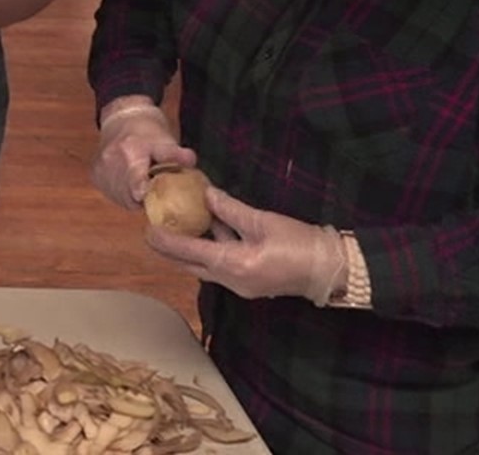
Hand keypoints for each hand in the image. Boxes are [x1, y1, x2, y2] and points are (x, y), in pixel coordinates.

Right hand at [90, 98, 194, 209]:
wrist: (121, 117)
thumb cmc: (145, 129)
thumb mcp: (164, 138)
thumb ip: (176, 154)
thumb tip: (190, 162)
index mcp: (129, 152)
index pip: (135, 182)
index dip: (144, 194)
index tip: (149, 197)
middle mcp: (111, 162)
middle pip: (128, 195)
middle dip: (144, 199)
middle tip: (155, 192)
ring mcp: (101, 169)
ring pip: (119, 197)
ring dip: (133, 199)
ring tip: (144, 188)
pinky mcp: (95, 174)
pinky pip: (111, 193)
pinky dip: (122, 195)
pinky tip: (131, 187)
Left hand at [145, 187, 346, 305]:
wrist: (331, 269)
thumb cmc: (300, 244)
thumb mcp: (263, 221)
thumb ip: (230, 209)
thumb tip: (206, 194)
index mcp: (233, 264)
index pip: (189, 252)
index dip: (166, 241)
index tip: (147, 230)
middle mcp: (232, 280)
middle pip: (191, 265)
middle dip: (171, 250)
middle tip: (153, 232)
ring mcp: (241, 285)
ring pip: (205, 267)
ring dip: (190, 251)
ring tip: (174, 231)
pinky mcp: (250, 282)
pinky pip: (221, 267)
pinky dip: (209, 252)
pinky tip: (206, 234)